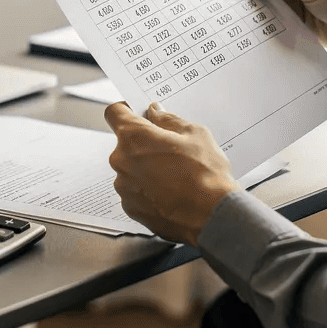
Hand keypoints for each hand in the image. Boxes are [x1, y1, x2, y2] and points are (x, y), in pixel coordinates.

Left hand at [104, 101, 239, 244]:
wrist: (212, 216)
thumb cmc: (206, 175)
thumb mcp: (195, 134)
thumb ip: (168, 120)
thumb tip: (156, 113)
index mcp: (134, 137)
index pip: (114, 113)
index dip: (126, 111)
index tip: (137, 114)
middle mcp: (121, 161)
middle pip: (125, 144)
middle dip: (143, 143)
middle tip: (169, 150)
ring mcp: (124, 187)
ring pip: (131, 168)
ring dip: (145, 168)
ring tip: (173, 175)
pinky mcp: (130, 207)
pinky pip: (135, 191)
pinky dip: (148, 189)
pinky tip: (170, 192)